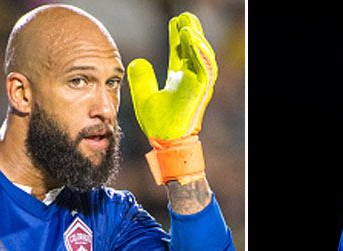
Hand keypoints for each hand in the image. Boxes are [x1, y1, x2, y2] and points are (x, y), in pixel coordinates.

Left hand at [127, 12, 216, 140]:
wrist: (166, 141)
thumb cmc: (159, 124)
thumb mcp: (143, 95)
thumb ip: (141, 78)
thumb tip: (137, 61)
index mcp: (181, 80)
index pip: (182, 53)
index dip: (179, 37)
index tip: (175, 22)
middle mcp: (193, 81)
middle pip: (196, 51)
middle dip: (192, 33)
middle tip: (185, 17)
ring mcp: (198, 85)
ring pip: (203, 57)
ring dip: (197, 40)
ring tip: (187, 25)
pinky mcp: (201, 91)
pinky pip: (205, 68)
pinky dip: (199, 52)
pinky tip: (191, 38)